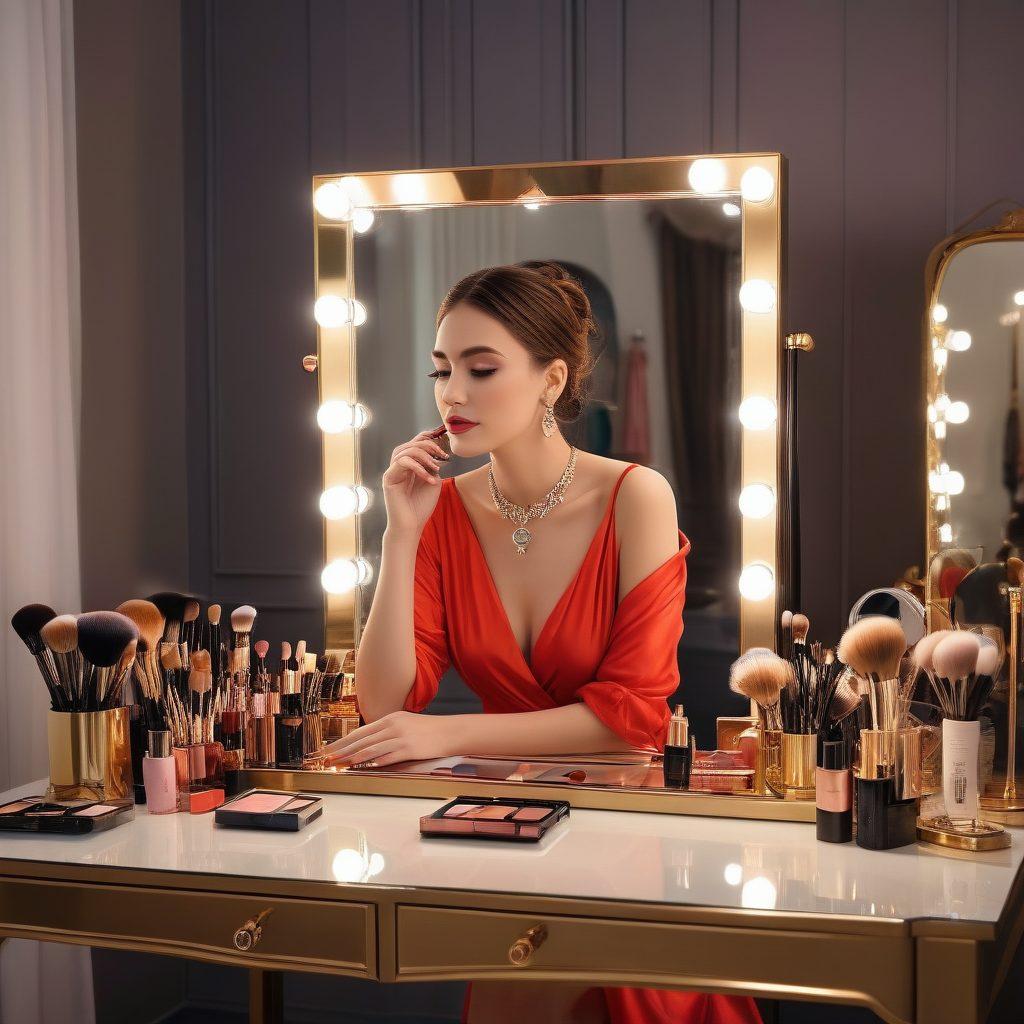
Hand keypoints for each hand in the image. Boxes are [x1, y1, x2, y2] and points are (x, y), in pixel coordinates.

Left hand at [321, 711, 455, 767]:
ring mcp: (400, 737)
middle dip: (342, 750)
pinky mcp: (408, 749)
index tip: (330, 749)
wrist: (450, 732)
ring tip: (339, 765)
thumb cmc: (429, 730)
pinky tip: (361, 767)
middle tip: (327, 758)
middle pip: (361, 740)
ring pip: (370, 749)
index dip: (344, 741)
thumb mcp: (406, 724)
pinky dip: (371, 763)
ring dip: (352, 758)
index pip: (361, 731)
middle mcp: (392, 726)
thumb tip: (370, 743)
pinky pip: (386, 757)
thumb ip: (388, 731)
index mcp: (390, 719)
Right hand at [382, 428, 451, 535]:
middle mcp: (399, 467)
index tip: (441, 440)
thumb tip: (435, 455)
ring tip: (435, 467)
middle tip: (441, 454)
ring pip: (404, 451)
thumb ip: (433, 467)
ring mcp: (392, 471)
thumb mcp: (433, 482)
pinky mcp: (389, 478)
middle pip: (409, 444)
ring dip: (423, 455)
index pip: (414, 444)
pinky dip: (417, 467)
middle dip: (427, 445)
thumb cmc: (421, 506)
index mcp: (409, 466)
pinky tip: (428, 478)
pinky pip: (402, 462)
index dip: (426, 438)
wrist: (411, 525)